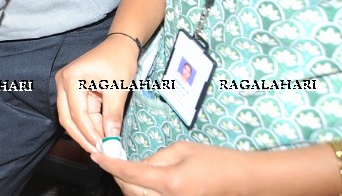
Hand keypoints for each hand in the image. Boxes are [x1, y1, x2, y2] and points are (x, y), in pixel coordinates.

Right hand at [54, 33, 140, 153]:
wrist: (120, 44)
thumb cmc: (118, 60)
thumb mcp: (117, 88)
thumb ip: (112, 114)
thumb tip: (111, 139)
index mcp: (71, 79)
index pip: (77, 113)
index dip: (89, 132)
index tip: (104, 148)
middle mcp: (63, 83)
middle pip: (68, 117)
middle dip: (83, 136)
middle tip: (98, 152)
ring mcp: (67, 87)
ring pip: (72, 117)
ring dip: (86, 132)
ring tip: (102, 146)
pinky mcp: (75, 91)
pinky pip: (79, 112)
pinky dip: (90, 124)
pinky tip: (101, 135)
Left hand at [93, 141, 250, 195]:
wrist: (246, 180)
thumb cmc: (217, 161)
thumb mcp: (182, 150)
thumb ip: (155, 158)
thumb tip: (137, 164)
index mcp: (170, 182)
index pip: (129, 173)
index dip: (109, 164)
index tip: (96, 155)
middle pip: (131, 192)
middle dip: (118, 176)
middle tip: (110, 160)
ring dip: (130, 186)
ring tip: (125, 170)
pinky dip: (143, 192)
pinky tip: (143, 182)